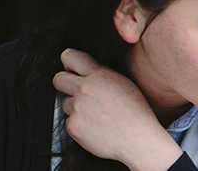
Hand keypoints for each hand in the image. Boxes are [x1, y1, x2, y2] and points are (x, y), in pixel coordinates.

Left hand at [53, 49, 182, 170]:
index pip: (69, 56)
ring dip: (75, 107)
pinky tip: (96, 127)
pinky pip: (69, 121)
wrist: (138, 140)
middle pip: (58, 79)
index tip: (72, 69)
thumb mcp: (124, 83)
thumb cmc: (136, 112)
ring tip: (96, 114)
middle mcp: (85, 89)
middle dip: (64, 83)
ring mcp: (77, 108)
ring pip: (64, 102)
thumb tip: (84, 71)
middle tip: (76, 91)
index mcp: (99, 75)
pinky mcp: (73, 126)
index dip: (69, 63)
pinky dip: (79, 124)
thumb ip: (101, 74)